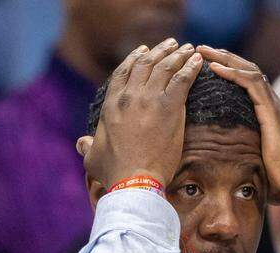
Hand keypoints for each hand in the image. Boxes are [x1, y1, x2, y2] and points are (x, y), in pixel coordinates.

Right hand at [76, 38, 203, 188]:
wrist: (134, 181)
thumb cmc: (113, 173)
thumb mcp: (92, 158)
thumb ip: (87, 146)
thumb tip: (81, 142)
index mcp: (111, 105)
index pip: (122, 73)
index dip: (134, 59)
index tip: (143, 50)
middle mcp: (128, 97)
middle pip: (145, 64)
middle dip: (159, 51)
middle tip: (171, 44)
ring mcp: (149, 100)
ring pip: (165, 67)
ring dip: (177, 55)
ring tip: (187, 48)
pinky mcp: (169, 108)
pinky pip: (182, 79)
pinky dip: (191, 67)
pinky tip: (198, 61)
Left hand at [197, 46, 279, 216]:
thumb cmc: (277, 183)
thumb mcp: (253, 162)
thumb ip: (241, 154)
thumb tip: (219, 161)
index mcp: (269, 115)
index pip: (249, 84)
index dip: (230, 71)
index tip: (208, 65)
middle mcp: (274, 106)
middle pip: (249, 71)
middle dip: (225, 57)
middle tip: (202, 50)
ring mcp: (275, 107)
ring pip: (250, 71)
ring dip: (226, 59)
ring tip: (204, 52)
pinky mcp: (272, 113)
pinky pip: (252, 84)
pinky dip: (233, 73)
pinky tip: (215, 68)